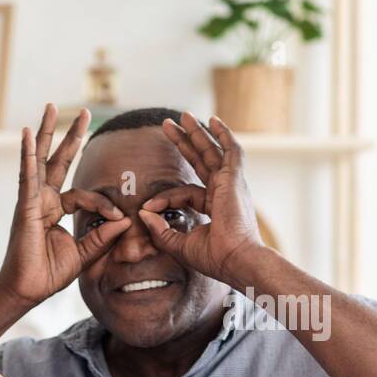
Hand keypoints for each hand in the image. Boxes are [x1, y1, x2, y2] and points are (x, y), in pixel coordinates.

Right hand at [0, 105, 131, 309]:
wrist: (27, 290)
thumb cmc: (48, 275)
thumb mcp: (84, 254)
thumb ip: (103, 237)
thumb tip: (126, 221)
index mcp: (54, 211)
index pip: (83, 195)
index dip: (104, 204)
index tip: (119, 218)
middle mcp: (42, 201)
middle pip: (57, 162)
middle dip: (70, 137)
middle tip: (83, 112)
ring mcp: (31, 202)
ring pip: (41, 160)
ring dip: (47, 132)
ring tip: (51, 108)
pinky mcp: (24, 207)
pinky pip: (27, 176)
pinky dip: (28, 155)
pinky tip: (28, 134)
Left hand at [137, 112, 266, 285]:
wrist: (234, 260)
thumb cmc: (213, 257)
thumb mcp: (178, 244)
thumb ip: (160, 229)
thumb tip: (142, 213)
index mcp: (214, 207)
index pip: (185, 193)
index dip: (163, 198)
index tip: (147, 208)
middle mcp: (224, 191)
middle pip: (201, 160)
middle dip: (184, 142)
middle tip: (168, 125)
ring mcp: (231, 184)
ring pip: (212, 150)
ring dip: (197, 132)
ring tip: (183, 116)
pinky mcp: (234, 179)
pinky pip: (230, 150)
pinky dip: (223, 134)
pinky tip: (212, 120)